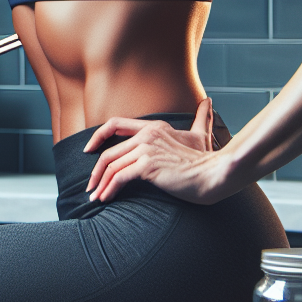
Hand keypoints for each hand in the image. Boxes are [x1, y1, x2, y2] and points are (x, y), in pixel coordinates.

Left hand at [82, 98, 225, 204]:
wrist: (214, 175)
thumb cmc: (206, 160)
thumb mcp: (199, 135)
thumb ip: (201, 118)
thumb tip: (208, 101)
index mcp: (154, 127)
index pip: (115, 124)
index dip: (98, 136)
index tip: (88, 150)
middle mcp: (146, 135)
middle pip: (109, 152)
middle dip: (96, 171)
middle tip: (91, 187)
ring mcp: (146, 149)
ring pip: (111, 166)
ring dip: (100, 184)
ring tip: (95, 197)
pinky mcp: (147, 166)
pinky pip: (119, 178)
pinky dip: (109, 189)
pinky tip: (106, 199)